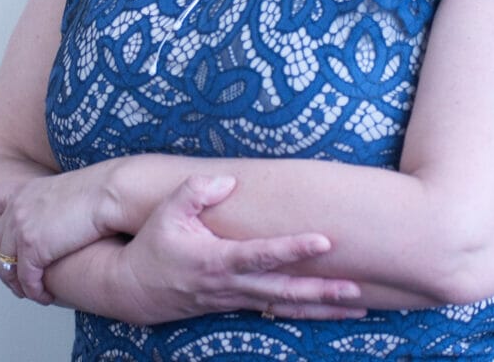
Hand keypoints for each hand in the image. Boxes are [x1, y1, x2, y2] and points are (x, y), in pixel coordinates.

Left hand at [0, 167, 112, 303]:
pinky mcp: (33, 249)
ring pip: (4, 268)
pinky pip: (26, 281)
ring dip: (16, 285)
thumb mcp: (64, 191)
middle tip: (12, 277)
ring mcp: (22, 228)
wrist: (110, 192)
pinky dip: (35, 292)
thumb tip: (51, 223)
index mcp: (24, 190)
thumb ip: (48, 205)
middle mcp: (17, 208)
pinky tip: (46, 296)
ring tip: (31, 292)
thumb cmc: (100, 189)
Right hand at [108, 175, 364, 324]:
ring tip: (359, 307)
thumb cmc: (154, 245)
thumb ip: (196, 191)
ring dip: (322, 308)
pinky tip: (332, 312)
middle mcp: (231, 285)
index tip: (324, 241)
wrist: (135, 290)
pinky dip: (306, 314)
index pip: (262, 255)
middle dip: (321, 291)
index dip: (293, 249)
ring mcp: (236, 299)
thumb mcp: (167, 211)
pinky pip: (278, 311)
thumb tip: (228, 181)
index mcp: (216, 260)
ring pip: (286, 306)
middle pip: (283, 290)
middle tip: (356, 288)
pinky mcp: (239, 305)